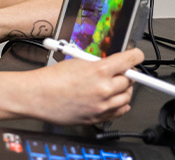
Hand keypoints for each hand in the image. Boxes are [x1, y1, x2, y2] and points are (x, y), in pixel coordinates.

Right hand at [25, 48, 143, 124]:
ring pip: (127, 97)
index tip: (136, 55)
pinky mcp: (97, 118)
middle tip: (121, 71)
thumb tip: (112, 64)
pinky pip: (119, 112)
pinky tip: (114, 99)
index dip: (135, 56)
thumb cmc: (52, 79)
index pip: (130, 60)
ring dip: (124, 89)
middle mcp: (104, 89)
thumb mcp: (78, 61)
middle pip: (130, 80)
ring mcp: (101, 106)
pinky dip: (120, 105)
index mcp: (100, 70)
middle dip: (127, 74)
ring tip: (114, 85)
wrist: (37, 96)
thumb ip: (98, 64)